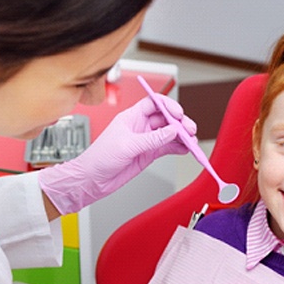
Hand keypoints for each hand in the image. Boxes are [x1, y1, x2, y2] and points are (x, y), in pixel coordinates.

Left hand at [38, 94, 196, 214]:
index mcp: (131, 117)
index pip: (154, 103)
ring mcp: (145, 140)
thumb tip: (171, 132)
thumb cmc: (99, 158)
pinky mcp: (148, 154)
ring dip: (181, 136)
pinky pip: (167, 147)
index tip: (178, 113)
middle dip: (179, 122)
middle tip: (189, 129)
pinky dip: (178, 147)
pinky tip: (185, 149)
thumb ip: (151, 139)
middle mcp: (140, 126)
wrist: (93, 180)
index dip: (168, 105)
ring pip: (169, 133)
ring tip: (191, 141)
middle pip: (165, 118)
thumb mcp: (127, 145)